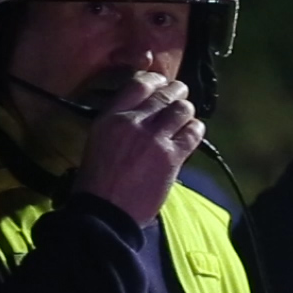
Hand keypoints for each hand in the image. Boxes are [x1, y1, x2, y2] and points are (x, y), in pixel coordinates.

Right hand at [77, 72, 202, 226]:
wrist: (106, 213)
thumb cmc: (97, 184)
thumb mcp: (97, 143)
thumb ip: (118, 124)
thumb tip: (141, 114)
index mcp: (110, 118)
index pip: (138, 84)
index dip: (154, 79)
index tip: (161, 81)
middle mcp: (133, 123)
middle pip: (163, 94)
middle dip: (176, 91)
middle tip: (181, 94)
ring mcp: (154, 139)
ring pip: (181, 109)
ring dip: (187, 110)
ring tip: (187, 114)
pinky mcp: (171, 157)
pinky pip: (192, 133)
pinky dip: (196, 130)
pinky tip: (194, 132)